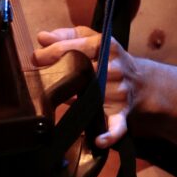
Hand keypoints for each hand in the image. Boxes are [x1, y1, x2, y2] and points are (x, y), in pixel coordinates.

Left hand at [33, 26, 140, 147]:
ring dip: (73, 100)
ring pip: (92, 97)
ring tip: (60, 97)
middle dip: (60, 74)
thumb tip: (42, 37)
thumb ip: (65, 36)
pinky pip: (116, 126)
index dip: (51, 53)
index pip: (76, 47)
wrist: (139, 80)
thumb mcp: (91, 39)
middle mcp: (114, 68)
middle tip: (43, 78)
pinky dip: (109, 134)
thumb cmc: (107, 58)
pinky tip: (98, 140)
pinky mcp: (122, 113)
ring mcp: (118, 92)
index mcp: (106, 46)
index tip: (36, 58)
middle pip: (83, 71)